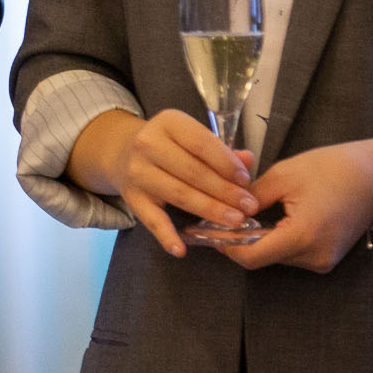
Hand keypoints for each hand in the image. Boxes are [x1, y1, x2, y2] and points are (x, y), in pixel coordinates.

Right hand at [72, 107, 259, 258]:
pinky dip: (166, 236)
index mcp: (168, 122)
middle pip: (193, 171)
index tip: (246, 181)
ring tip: (235, 221)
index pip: (201, 143)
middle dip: (225, 191)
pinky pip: (151, 220)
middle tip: (249, 207)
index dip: (226, 163)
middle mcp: (148, 144)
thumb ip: (220, 150)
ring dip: (210, 210)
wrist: (123, 153)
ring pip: (179, 194)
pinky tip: (181, 250)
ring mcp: (138, 172)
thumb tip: (248, 160)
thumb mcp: (191, 137)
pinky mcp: (132, 198)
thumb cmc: (170, 146)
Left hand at [225, 139, 372, 272]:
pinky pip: (291, 253)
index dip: (227, 245)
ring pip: (276, 257)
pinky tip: (270, 217)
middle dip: (240, 238)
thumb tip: (223, 210)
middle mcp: (314, 257)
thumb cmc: (331, 168)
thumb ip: (250, 198)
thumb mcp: (283, 176)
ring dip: (258, 238)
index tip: (208, 227)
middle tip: (221, 215)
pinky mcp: (327, 258)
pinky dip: (276, 239)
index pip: (251, 256)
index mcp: (303, 237)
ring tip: (246, 213)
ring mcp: (323, 261)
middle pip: (262, 257)